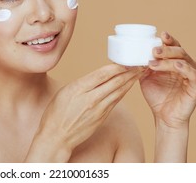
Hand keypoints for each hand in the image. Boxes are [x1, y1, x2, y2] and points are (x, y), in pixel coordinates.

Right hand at [27, 64, 143, 161]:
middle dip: (128, 72)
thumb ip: (82, 83)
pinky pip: (115, 101)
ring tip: (138, 73)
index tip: (126, 60)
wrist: (57, 137)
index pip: (102, 74)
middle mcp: (90, 98)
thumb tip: (98, 76)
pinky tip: (128, 86)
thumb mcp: (65, 91)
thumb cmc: (56, 113)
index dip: (117, 66)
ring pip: (118, 92)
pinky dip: (123, 92)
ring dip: (130, 81)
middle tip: (139, 64)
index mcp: (78, 89)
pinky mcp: (102, 117)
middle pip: (114, 82)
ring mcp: (98, 109)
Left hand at [139, 32, 195, 128]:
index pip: (174, 46)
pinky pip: (193, 75)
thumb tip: (135, 53)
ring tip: (156, 60)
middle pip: (179, 51)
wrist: (163, 117)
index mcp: (174, 61)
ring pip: (185, 61)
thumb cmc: (157, 95)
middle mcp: (185, 66)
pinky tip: (176, 65)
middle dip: (166, 49)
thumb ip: (143, 65)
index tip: (160, 35)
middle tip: (154, 50)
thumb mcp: (146, 77)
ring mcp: (192, 76)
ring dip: (169, 59)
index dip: (168, 40)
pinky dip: (185, 68)